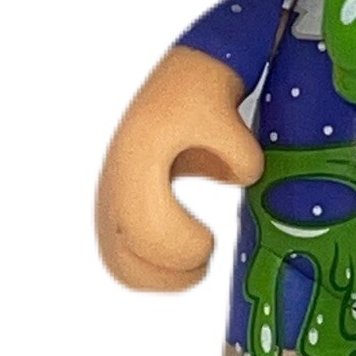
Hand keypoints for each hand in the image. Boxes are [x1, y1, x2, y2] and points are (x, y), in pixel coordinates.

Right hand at [97, 48, 263, 289]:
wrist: (183, 78)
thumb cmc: (203, 96)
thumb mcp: (229, 120)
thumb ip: (242, 157)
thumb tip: (244, 181)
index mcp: (135, 161)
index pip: (147, 231)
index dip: (181, 247)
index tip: (210, 241)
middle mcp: (113, 182)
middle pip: (125, 259)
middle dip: (169, 272)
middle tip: (205, 258)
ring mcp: (111, 197)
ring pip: (119, 264)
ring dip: (159, 276)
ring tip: (195, 261)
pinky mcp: (117, 207)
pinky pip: (122, 255)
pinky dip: (151, 269)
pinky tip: (181, 255)